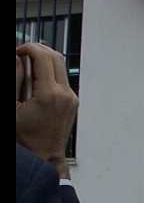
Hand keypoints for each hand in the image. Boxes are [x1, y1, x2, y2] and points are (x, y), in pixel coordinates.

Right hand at [16, 43, 78, 177]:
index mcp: (49, 95)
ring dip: (43, 60)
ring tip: (25, 67)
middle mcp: (65, 95)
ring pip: (60, 65)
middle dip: (36, 50)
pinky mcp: (72, 101)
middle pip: (55, 56)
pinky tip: (34, 80)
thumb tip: (17, 58)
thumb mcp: (12, 107)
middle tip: (20, 55)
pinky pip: (61, 78)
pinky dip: (48, 72)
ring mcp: (71, 98)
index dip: (27, 48)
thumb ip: (14, 79)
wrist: (43, 155)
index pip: (43, 56)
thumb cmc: (25, 137)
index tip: (16, 52)